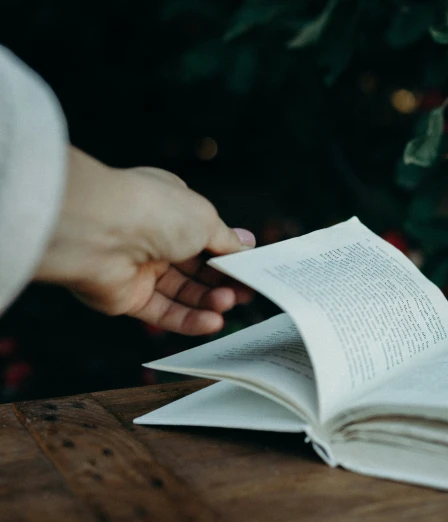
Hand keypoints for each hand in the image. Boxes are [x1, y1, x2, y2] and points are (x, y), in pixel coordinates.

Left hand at [35, 146, 255, 334]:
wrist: (98, 230)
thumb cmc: (153, 210)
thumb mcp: (206, 219)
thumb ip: (227, 240)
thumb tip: (246, 246)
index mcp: (172, 209)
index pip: (207, 236)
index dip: (230, 255)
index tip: (252, 269)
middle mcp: (154, 237)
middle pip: (198, 268)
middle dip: (224, 281)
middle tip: (247, 293)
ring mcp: (140, 268)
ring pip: (183, 292)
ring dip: (210, 301)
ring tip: (229, 304)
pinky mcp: (128, 297)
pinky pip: (165, 312)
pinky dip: (190, 320)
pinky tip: (213, 323)